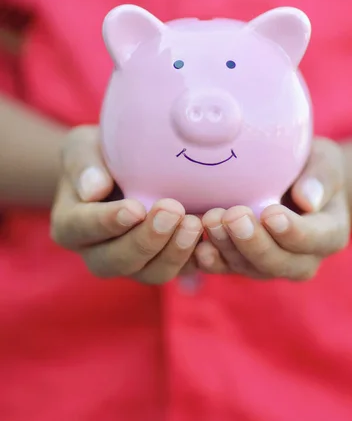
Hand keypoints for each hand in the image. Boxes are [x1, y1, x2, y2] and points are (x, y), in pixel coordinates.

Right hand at [51, 126, 201, 283]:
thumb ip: (83, 164)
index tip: (133, 209)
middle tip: (172, 210)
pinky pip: (182, 272)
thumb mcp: (82, 147)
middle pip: (117, 262)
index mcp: (71, 225)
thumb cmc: (99, 154)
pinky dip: (197, 258)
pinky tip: (211, 237)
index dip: (107, 223)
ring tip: (194, 222)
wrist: (124, 166)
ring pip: (151, 273)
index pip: (82, 229)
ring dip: (175, 252)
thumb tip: (93, 189)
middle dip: (146, 240)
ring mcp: (133, 263)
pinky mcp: (164, 262)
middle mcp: (98, 253)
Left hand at [195, 138, 350, 280]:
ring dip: (227, 247)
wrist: (288, 176)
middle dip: (254, 242)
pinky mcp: (241, 262)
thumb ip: (322, 177)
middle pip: (280, 263)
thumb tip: (307, 200)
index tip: (271, 214)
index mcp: (329, 234)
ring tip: (210, 220)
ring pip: (249, 268)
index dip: (293, 231)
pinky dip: (211, 260)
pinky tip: (198, 247)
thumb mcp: (324, 160)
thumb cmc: (308, 164)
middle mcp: (302, 259)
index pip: (315, 239)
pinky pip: (225, 268)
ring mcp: (269, 264)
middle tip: (233, 216)